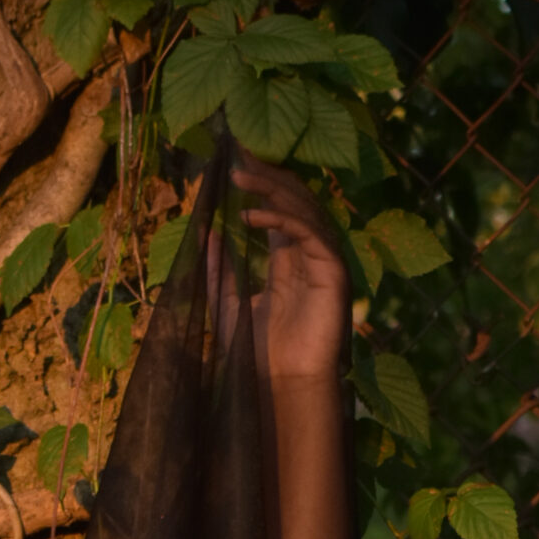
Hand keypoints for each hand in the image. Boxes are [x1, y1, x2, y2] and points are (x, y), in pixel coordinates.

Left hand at [233, 151, 349, 384]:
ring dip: (271, 189)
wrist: (281, 385)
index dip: (259, 182)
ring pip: (304, 209)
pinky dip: (282, 221)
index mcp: (288, 259)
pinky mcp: (334, 272)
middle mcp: (309, 254)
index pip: (277, 208)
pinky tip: (251, 215)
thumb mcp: (228, 303)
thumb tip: (204, 230)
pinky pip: (309, 234)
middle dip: (266, 175)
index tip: (234, 157)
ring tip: (239, 175)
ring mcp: (324, 261)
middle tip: (238, 153)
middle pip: (293, 200)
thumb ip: (219, 269)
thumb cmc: (257, 353)